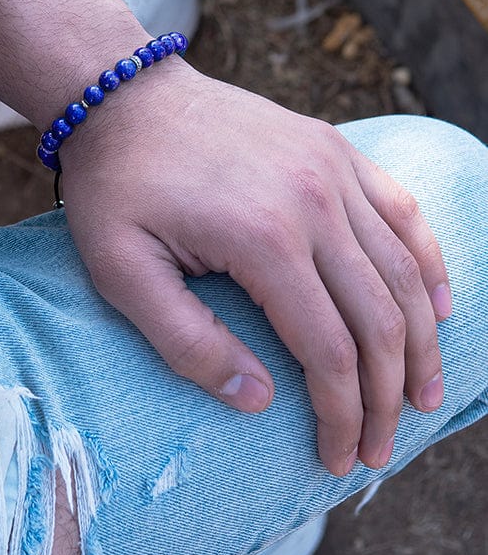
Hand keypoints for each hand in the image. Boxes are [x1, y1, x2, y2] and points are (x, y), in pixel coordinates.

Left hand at [62, 63, 450, 475]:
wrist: (124, 97)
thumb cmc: (117, 185)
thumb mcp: (122, 272)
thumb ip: (188, 343)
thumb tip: (260, 400)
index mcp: (263, 238)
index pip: (329, 351)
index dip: (340, 415)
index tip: (336, 457)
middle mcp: (314, 201)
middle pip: (380, 318)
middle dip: (386, 396)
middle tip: (380, 447)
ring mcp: (331, 167)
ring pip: (403, 270)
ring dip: (420, 341)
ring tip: (422, 394)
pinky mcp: (333, 148)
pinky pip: (401, 209)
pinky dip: (426, 263)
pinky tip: (435, 305)